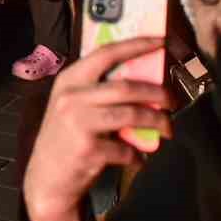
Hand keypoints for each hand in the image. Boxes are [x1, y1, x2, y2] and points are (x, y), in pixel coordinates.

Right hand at [22, 35, 174, 220]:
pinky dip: (138, 155)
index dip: (136, 45)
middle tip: (172, 100)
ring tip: (167, 129)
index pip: (106, 53)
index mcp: (69, 79)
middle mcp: (71, 97)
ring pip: (132, 115)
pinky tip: (137, 159)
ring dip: (157, 122)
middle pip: (126, 87)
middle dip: (158, 92)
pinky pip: (126, 149)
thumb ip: (98, 91)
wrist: (47, 178)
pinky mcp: (88, 149)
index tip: (161, 41)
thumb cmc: (66, 137)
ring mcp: (78, 123)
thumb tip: (143, 80)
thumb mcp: (73, 106)